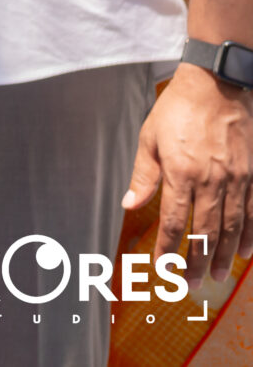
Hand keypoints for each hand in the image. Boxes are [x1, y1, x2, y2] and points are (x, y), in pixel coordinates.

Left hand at [125, 62, 252, 283]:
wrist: (216, 86)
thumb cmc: (178, 109)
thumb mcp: (149, 138)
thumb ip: (144, 175)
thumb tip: (130, 204)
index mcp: (180, 172)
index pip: (173, 220)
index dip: (168, 246)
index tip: (163, 266)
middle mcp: (211, 180)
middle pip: (204, 230)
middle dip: (197, 260)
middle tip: (193, 284)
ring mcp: (236, 179)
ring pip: (231, 227)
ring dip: (224, 255)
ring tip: (218, 276)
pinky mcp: (252, 175)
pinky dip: (250, 235)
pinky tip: (245, 253)